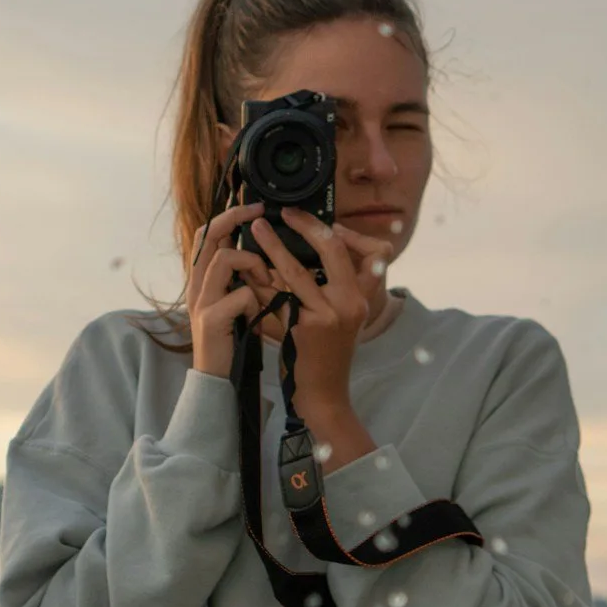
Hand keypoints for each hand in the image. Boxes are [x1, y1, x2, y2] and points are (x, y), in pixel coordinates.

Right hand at [186, 201, 282, 379]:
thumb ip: (243, 280)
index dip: (227, 216)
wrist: (218, 381)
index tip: (253, 206)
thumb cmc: (234, 341)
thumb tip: (265, 255)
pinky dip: (256, 302)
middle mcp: (196, 286)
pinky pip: (239, 294)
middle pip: (208, 237)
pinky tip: (260, 318)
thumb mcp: (237, 304)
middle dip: (234, 219)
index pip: (206, 235)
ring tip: (266, 282)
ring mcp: (201, 302)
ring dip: (252, 264)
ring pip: (224, 259)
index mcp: (203, 280)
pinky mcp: (210, 320)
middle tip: (259, 212)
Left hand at [246, 209, 385, 428]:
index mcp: (359, 297)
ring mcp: (325, 316)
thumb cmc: (329, 353)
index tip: (304, 216)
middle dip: (304, 226)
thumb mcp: (344, 317)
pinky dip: (260, 281)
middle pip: (329, 251)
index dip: (325, 228)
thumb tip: (314, 248)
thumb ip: (335, 286)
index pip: (348, 251)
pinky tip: (247, 268)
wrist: (323, 394)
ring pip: (296, 271)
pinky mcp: (302, 329)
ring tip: (256, 229)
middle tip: (282, 212)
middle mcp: (348, 304)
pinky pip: (276, 296)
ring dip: (273, 247)